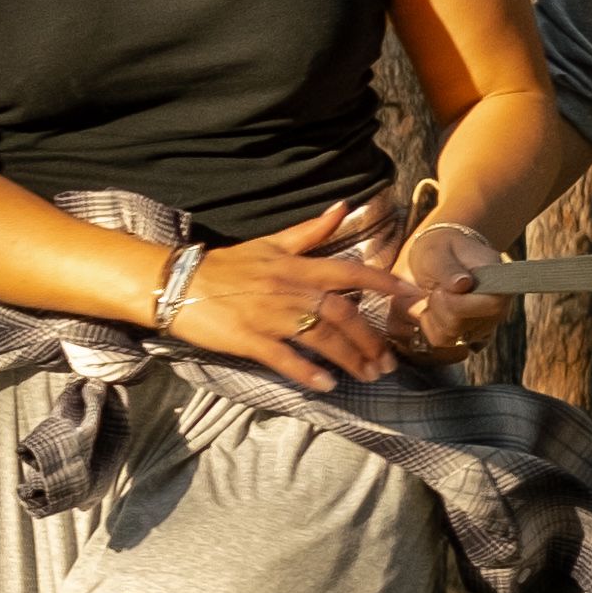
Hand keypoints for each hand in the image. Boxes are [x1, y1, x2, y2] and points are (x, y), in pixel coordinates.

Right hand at [154, 201, 413, 386]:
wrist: (178, 281)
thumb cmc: (227, 264)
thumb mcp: (270, 243)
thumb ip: (310, 232)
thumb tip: (343, 207)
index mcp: (296, 266)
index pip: (350, 273)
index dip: (384, 284)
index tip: (413, 297)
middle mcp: (289, 289)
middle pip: (342, 313)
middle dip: (371, 339)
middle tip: (389, 361)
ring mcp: (269, 315)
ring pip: (321, 338)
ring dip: (349, 358)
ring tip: (368, 376)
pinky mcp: (249, 339)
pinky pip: (285, 358)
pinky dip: (308, 372)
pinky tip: (327, 385)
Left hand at [379, 217, 514, 364]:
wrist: (438, 258)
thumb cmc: (440, 250)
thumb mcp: (437, 251)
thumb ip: (448, 267)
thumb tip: (464, 284)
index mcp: (498, 279)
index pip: (492, 304)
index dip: (462, 303)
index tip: (441, 289)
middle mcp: (497, 307)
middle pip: (466, 323)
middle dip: (440, 305)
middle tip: (435, 286)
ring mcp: (483, 325)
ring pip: (451, 335)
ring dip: (433, 314)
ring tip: (436, 294)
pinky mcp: (467, 336)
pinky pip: (442, 340)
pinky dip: (430, 324)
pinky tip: (433, 308)